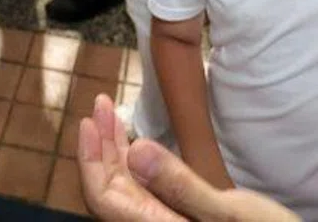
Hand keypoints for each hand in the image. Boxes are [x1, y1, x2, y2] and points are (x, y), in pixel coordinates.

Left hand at [78, 95, 294, 221]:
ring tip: (112, 116)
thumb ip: (179, 184)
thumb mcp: (228, 212)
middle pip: (111, 190)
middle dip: (102, 146)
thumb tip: (136, 151)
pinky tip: (139, 146)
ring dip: (116, 152)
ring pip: (127, 189)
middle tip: (101, 105)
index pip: (103, 197)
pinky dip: (137, 165)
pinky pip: (145, 192)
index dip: (90, 159)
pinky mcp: (180, 218)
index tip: (90, 120)